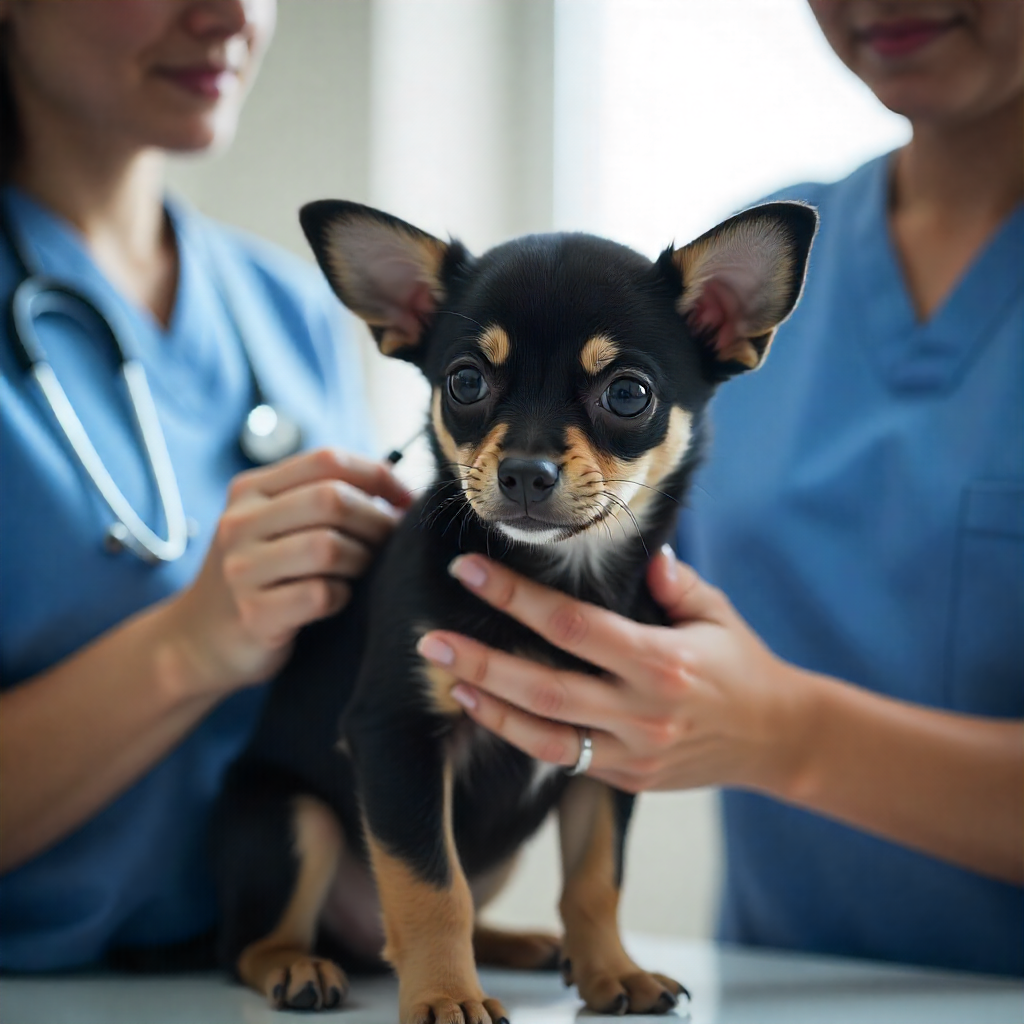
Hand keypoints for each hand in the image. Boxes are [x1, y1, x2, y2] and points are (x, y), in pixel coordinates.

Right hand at [171, 448, 411, 695]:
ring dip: (363, 560)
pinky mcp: (254, 614)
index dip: (378, 475)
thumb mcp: (274, 526)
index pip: (327, 460)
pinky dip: (342, 597)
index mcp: (251, 490)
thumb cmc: (259, 578)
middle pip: (332, 499)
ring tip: (365, 571)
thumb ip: (320, 499)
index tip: (406, 500)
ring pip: (329, 547)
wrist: (196, 643)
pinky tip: (338, 601)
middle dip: (377, 520)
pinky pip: (320, 595)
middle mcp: (240, 522)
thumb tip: (400, 492)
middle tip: (393, 542)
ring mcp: (242, 569)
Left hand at [416, 548, 810, 795]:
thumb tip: (639, 552)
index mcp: (663, 661)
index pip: (574, 626)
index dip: (516, 597)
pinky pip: (563, 759)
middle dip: (482, 661)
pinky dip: (520, 734)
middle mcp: (643, 712)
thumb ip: (675, 581)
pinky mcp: (626, 778)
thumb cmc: (743, 664)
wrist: (778, 739)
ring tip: (447, 676)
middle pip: (546, 687)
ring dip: (490, 706)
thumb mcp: (716, 612)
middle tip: (429, 638)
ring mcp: (633, 753)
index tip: (470, 571)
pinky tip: (487, 709)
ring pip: (546, 735)